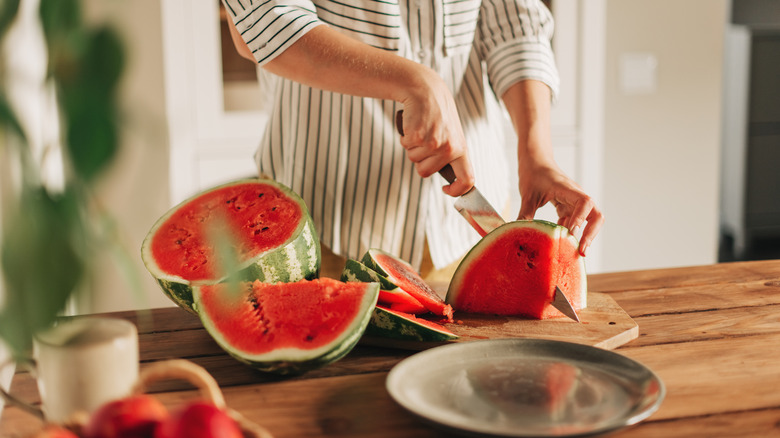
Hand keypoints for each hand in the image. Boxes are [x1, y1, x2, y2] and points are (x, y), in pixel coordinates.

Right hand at [397, 70, 473, 196]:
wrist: (426, 90)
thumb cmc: (437, 114)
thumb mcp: (452, 134)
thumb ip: (450, 155)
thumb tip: (450, 180)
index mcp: (461, 149)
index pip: (467, 179)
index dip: (457, 190)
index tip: (446, 190)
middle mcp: (449, 148)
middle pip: (425, 172)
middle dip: (419, 159)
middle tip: (424, 140)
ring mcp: (433, 143)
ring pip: (413, 160)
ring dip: (412, 147)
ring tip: (421, 129)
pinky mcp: (417, 136)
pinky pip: (405, 146)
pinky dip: (405, 137)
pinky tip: (413, 124)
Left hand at [517, 162, 603, 255]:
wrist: (535, 161)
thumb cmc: (533, 173)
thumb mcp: (527, 195)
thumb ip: (525, 214)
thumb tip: (518, 234)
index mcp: (567, 189)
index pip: (585, 203)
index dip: (581, 219)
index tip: (571, 233)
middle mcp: (575, 196)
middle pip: (595, 215)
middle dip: (591, 234)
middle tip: (581, 250)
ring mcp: (573, 202)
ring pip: (588, 220)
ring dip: (584, 236)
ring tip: (574, 252)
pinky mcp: (568, 206)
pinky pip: (574, 221)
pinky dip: (570, 232)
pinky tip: (561, 243)